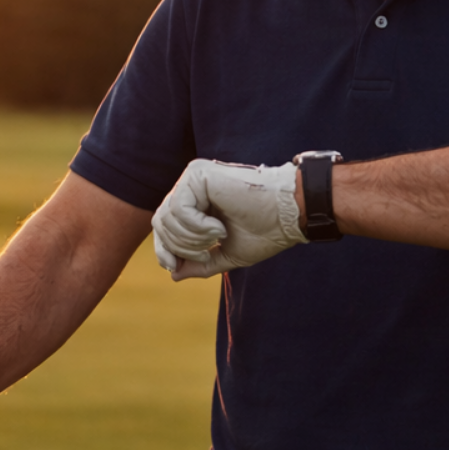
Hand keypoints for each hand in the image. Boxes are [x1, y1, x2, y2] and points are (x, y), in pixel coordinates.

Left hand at [152, 158, 305, 278]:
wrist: (288, 215)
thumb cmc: (264, 232)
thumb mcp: (226, 254)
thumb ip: (201, 263)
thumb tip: (173, 275)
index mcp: (196, 201)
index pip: (163, 225)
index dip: (164, 250)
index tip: (174, 267)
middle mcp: (191, 185)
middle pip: (160, 222)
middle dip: (180, 247)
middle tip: (206, 252)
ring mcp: (194, 177)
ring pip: (167, 217)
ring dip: (192, 238)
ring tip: (218, 238)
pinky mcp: (199, 174)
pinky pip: (179, 208)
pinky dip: (197, 226)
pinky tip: (219, 228)